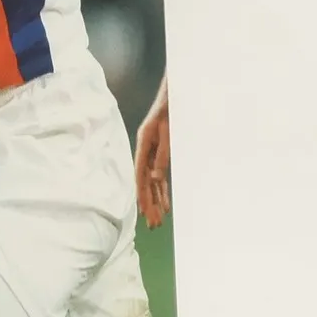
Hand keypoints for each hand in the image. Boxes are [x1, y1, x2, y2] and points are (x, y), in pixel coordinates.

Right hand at [135, 80, 172, 228]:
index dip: (143, 196)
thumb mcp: (167, 131)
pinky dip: (162, 189)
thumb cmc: (171, 108)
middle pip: (145, 182)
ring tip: (159, 219)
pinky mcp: (160, 151)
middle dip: (149, 204)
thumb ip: (162, 155)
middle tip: (154, 225)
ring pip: (152, 181)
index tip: (146, 213)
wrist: (176, 91)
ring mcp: (152, 152)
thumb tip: (155, 178)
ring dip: (156, 200)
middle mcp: (145, 150)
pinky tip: (165, 202)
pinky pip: (160, 174)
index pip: (140, 176)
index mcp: (143, 145)